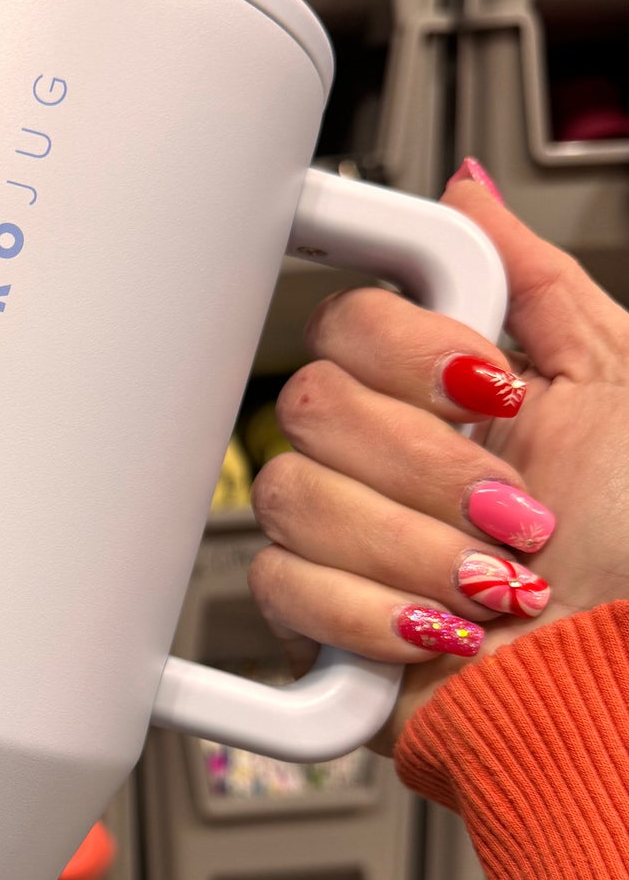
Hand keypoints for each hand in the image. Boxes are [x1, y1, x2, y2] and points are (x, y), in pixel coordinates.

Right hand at [248, 166, 628, 748]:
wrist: (618, 688)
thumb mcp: (616, 384)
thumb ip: (533, 281)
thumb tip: (468, 191)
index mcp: (439, 391)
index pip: (347, 320)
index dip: (409, 354)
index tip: (489, 391)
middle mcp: (379, 454)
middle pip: (310, 404)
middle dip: (429, 468)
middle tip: (513, 510)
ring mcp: (339, 535)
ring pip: (295, 497)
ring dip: (416, 551)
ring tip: (496, 587)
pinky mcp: (312, 618)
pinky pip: (283, 587)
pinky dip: (375, 618)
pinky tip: (437, 631)